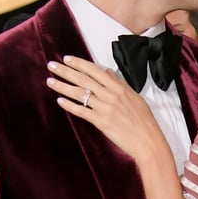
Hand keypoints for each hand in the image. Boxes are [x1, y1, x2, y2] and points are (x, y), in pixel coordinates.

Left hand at [45, 56, 169, 161]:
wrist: (147, 139)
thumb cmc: (143, 120)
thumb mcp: (134, 96)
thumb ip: (119, 83)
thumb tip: (107, 71)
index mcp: (118, 87)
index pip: (94, 71)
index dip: (79, 64)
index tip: (67, 59)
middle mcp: (110, 94)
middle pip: (83, 79)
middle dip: (66, 71)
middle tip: (51, 65)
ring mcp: (105, 108)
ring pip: (79, 93)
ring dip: (63, 86)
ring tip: (50, 81)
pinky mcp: (101, 121)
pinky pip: (82, 111)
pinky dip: (70, 106)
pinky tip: (60, 101)